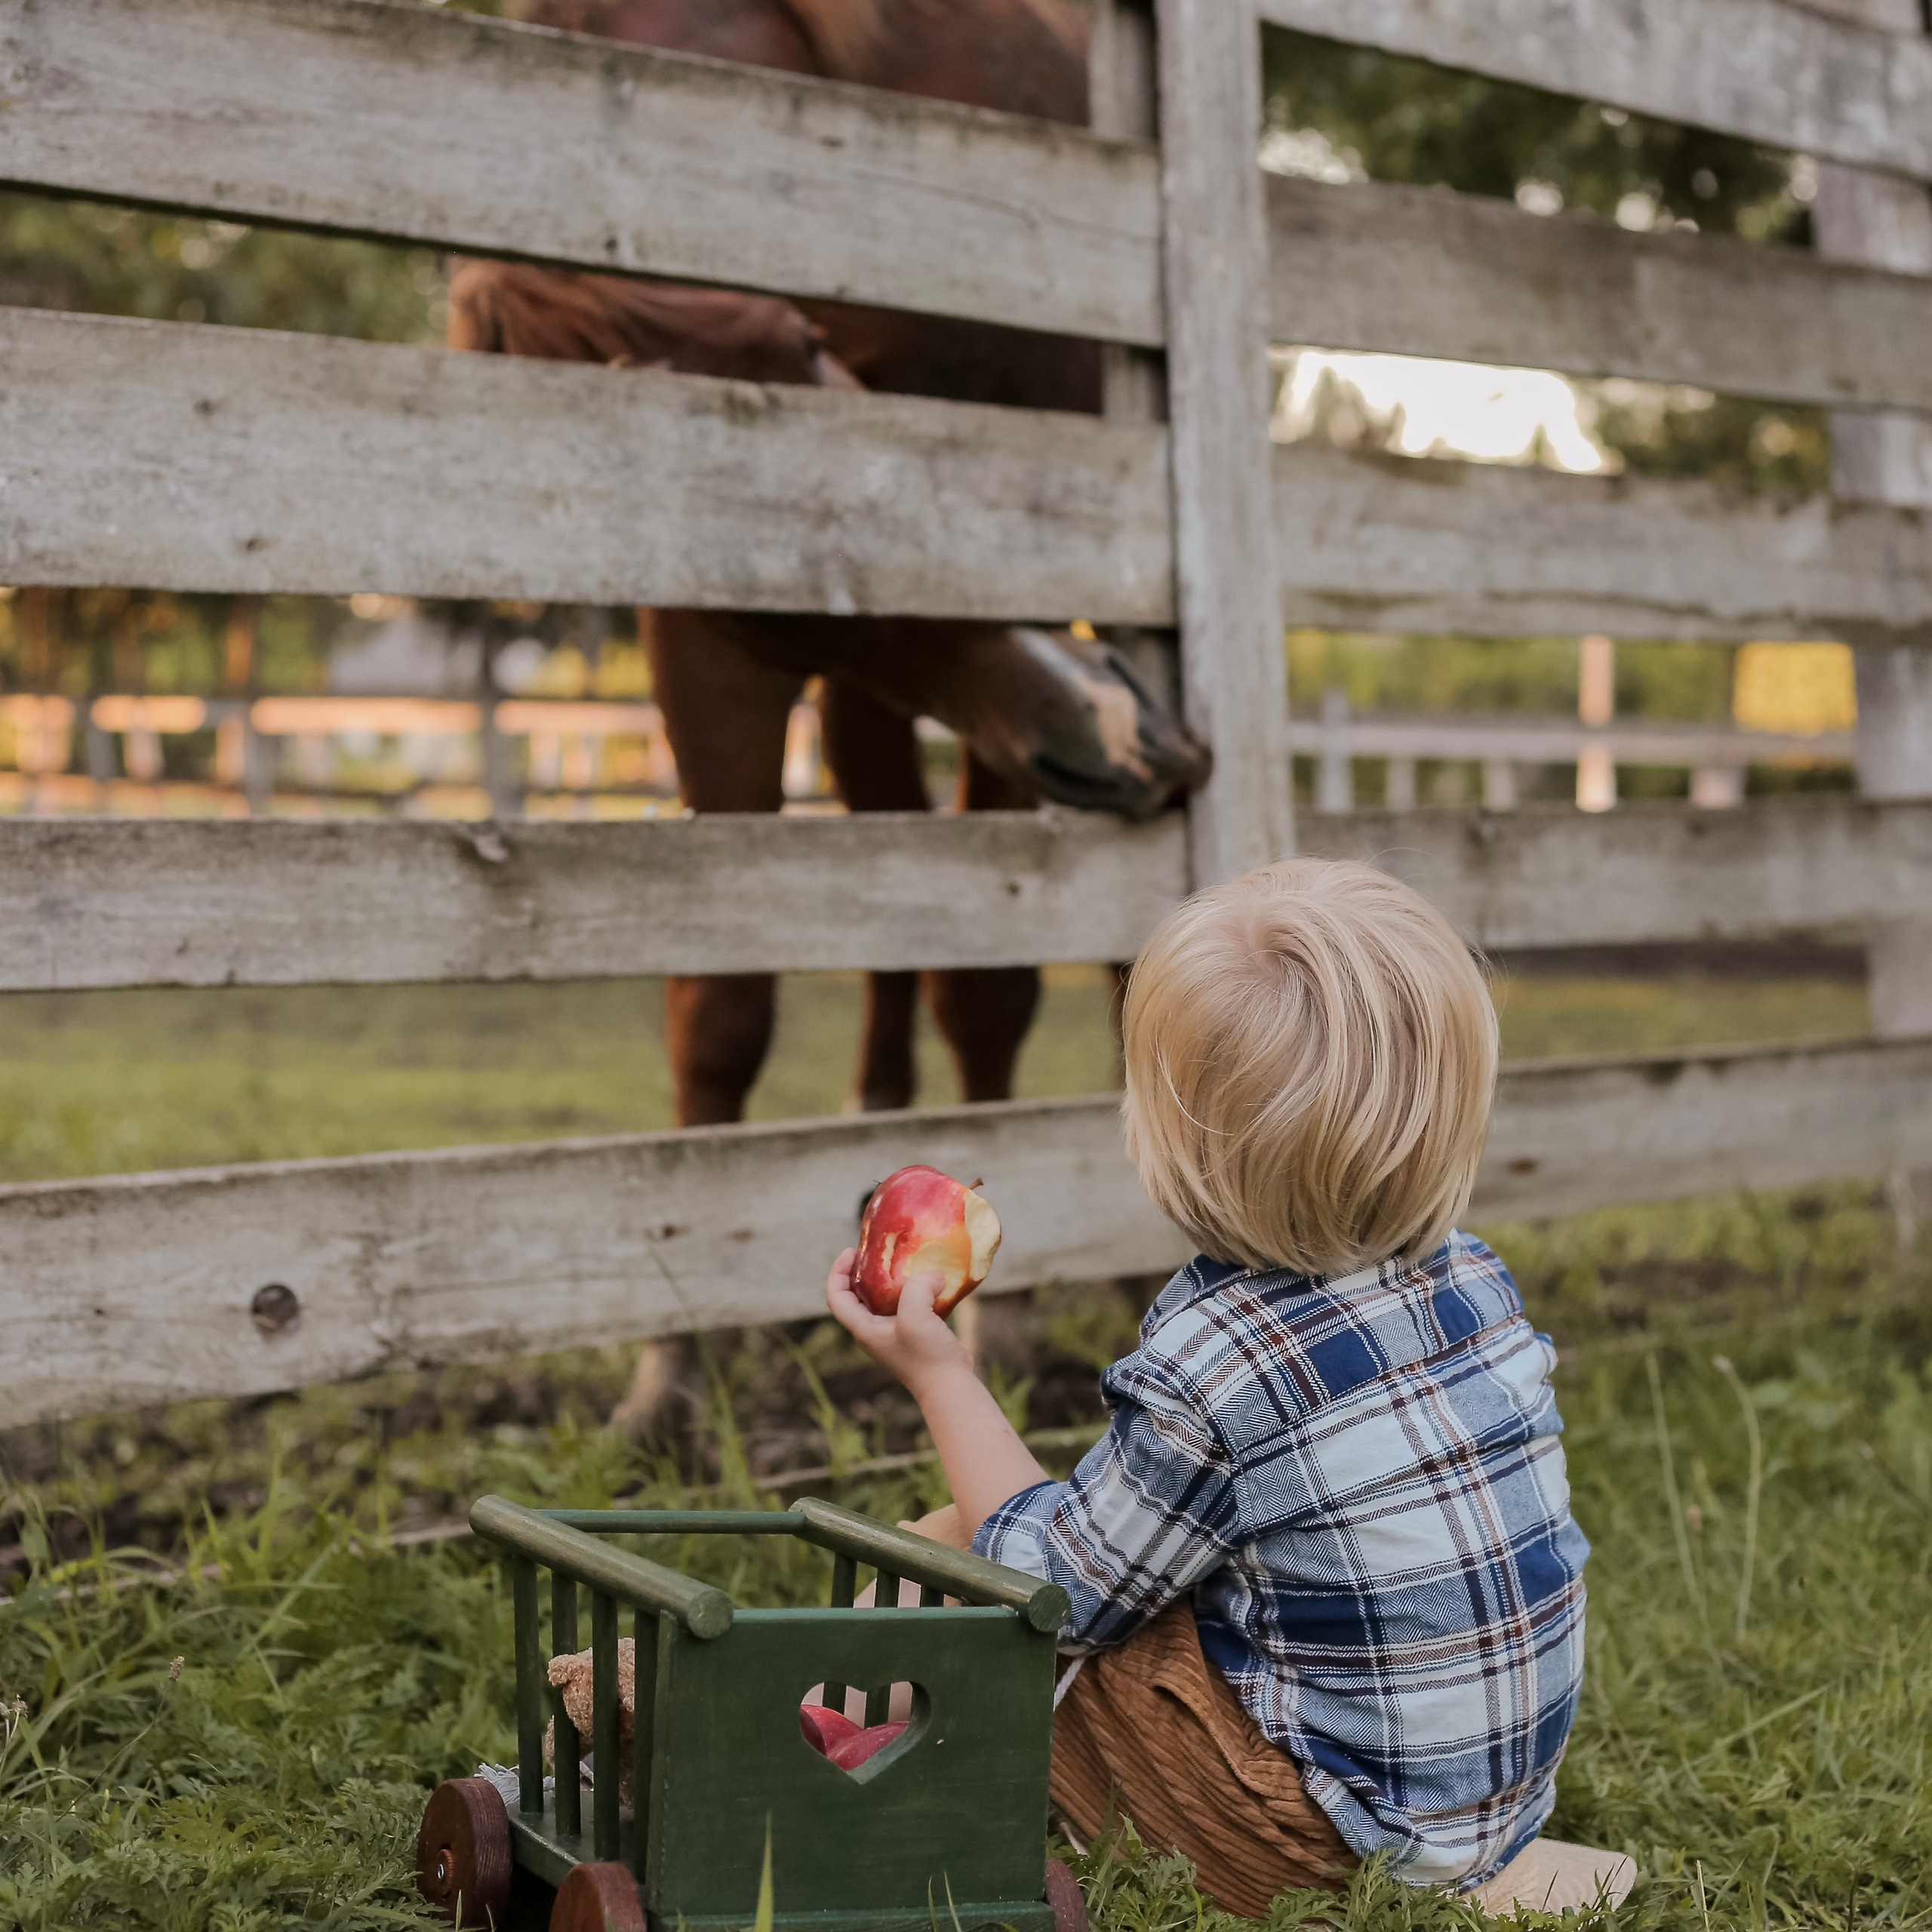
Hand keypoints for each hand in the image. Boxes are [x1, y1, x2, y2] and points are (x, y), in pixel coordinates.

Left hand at [824, 1249, 972, 1395]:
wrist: (950, 1385)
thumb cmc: (926, 1355)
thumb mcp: (915, 1315)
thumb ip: (917, 1286)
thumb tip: (932, 1276)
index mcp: (864, 1329)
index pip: (837, 1297)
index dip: (838, 1272)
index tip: (852, 1252)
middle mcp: (874, 1331)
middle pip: (857, 1295)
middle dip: (864, 1271)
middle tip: (878, 1250)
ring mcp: (894, 1333)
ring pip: (883, 1299)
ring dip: (890, 1279)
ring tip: (904, 1260)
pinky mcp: (914, 1333)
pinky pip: (907, 1305)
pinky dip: (913, 1289)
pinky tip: (930, 1279)